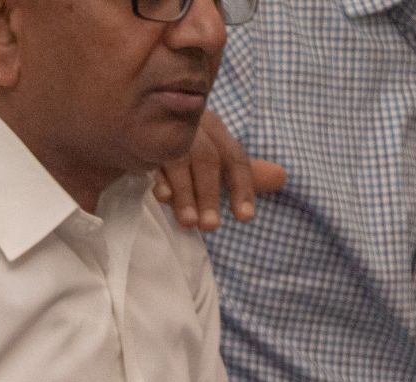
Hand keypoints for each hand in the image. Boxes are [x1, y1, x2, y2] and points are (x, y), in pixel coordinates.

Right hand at [151, 108, 286, 230]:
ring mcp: (167, 128)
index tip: (245, 218)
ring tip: (188, 223)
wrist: (133, 118)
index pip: (235, 158)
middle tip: (211, 228)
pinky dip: (159, 177)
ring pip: (182, 159)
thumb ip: (242, 172)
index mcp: (214, 128)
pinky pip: (153, 155)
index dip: (243, 187)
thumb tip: (282, 177)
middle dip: (210, 195)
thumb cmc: (178, 145)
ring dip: (185, 193)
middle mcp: (193, 124)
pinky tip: (161, 197)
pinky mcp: (142, 135)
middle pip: (208, 159)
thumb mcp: (212, 156)